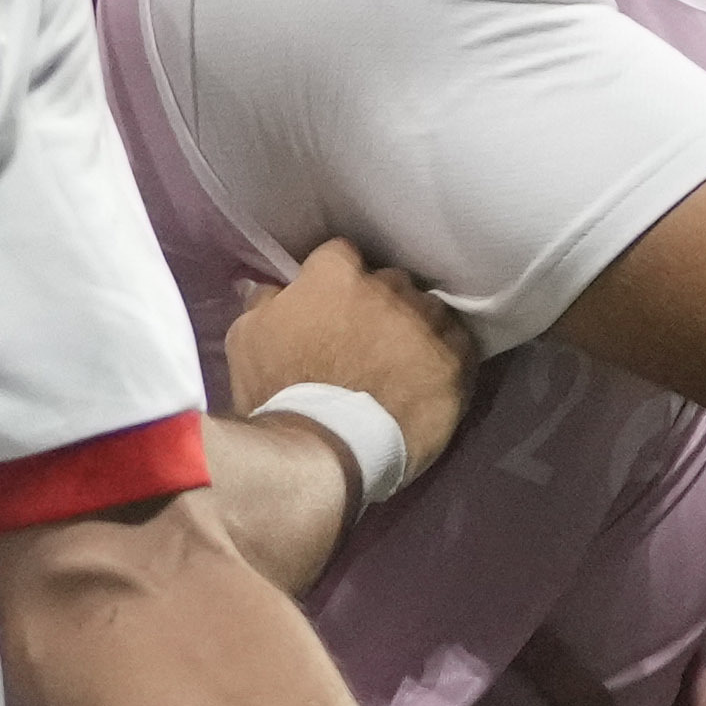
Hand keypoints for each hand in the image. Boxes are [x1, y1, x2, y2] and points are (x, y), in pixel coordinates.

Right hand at [222, 237, 475, 493]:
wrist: (323, 448)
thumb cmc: (278, 392)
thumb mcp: (246, 340)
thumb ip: (262, 304)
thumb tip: (265, 287)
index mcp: (337, 274)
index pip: (340, 256)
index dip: (334, 282)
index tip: (328, 307)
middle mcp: (388, 286)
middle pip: (389, 282)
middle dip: (379, 304)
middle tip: (366, 340)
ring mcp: (426, 321)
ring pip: (428, 311)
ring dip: (416, 329)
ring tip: (403, 364)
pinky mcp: (455, 360)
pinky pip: (459, 345)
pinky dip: (445, 357)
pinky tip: (431, 378)